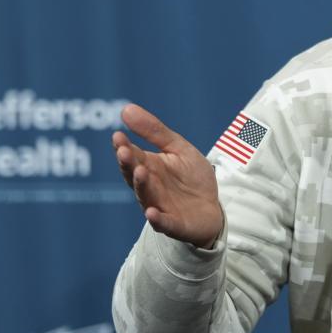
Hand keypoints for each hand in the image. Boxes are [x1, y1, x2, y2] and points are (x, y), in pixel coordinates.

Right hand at [112, 103, 222, 248]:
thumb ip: (154, 131)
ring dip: (141, 186)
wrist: (213, 207)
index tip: (118, 136)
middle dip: (129, 164)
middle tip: (123, 151)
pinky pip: (164, 223)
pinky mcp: (174, 224)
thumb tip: (126, 109)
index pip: (132, 156)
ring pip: (146, 196)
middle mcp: (149, 187)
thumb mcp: (178, 149)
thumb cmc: (191, 177)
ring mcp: (160, 206)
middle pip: (134, 175)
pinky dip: (157, 219)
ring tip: (140, 172)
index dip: (124, 147)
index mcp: (148, 167)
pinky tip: (151, 213)